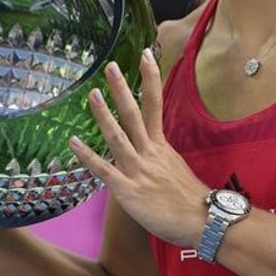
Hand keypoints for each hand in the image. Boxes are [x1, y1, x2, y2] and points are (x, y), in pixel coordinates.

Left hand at [70, 49, 209, 247]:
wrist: (203, 221)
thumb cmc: (192, 201)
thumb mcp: (176, 170)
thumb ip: (160, 159)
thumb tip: (152, 153)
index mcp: (162, 146)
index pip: (155, 104)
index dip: (150, 78)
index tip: (146, 55)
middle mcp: (149, 152)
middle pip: (135, 113)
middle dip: (122, 88)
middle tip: (110, 66)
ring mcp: (138, 169)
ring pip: (118, 136)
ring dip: (103, 114)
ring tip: (92, 94)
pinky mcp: (127, 189)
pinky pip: (104, 170)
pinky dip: (87, 156)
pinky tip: (73, 142)